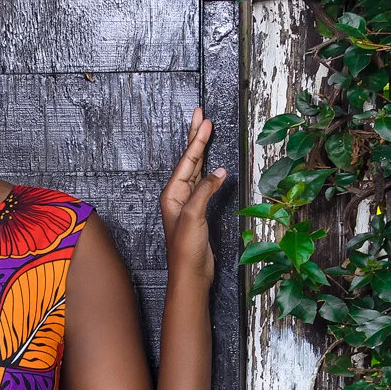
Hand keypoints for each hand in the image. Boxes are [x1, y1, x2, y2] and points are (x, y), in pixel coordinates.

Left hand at [159, 106, 226, 284]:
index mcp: (172, 194)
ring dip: (202, 151)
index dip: (197, 139)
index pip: (187, 161)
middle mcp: (177, 196)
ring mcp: (187, 204)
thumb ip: (204, 192)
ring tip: (206, 131)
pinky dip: (209, 172)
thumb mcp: (193, 216)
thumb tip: (218, 172)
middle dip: (196, 137)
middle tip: (201, 114)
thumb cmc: (186, 250)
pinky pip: (203, 184)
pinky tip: (215, 167)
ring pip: (196, 170)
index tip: (205, 120)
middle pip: (189, 160)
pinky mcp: (197, 212)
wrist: (190, 274)